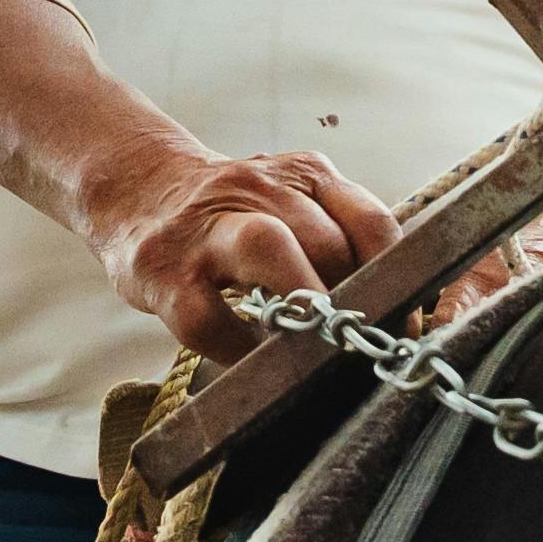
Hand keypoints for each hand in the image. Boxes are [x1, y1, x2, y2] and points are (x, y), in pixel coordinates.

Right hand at [86, 145, 398, 355]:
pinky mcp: (164, 273)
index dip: (398, 283)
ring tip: (320, 351)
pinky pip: (208, 317)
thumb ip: (341, 237)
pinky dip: (239, 348)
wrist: (136, 187)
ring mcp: (208, 229)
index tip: (406, 329)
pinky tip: (256, 365)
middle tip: (364, 350)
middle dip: (352, 303)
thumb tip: (400, 312)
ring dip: (302, 305)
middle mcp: (259, 190)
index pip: (371, 223)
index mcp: (305, 177)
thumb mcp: (293, 201)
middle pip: (326, 240)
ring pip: (266, 250)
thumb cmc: (233, 213)